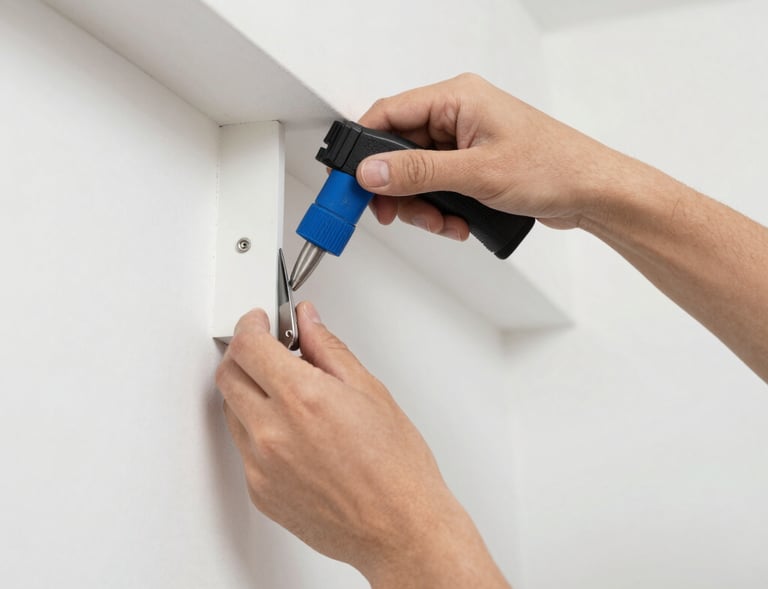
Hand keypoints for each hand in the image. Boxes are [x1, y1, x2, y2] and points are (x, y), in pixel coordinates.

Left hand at [216, 302, 507, 586]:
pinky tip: (292, 433)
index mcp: (303, 399)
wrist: (399, 528)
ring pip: (232, 411)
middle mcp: (273, 432)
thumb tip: (308, 322)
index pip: (248, 345)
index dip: (250, 325)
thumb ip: (328, 349)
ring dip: (249, 392)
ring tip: (287, 395)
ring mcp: (261, 466)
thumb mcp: (369, 391)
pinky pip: (244, 449)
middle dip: (243, 354)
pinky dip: (259, 431)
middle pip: (229, 375)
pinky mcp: (260, 492)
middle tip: (268, 350)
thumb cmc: (396, 468)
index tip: (258, 321)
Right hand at [356, 72, 624, 234]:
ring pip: (417, 176)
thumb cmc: (553, 167)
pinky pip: (439, 187)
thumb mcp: (477, 172)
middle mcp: (457, 115)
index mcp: (456, 98)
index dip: (364, 150)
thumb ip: (419, 172)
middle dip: (399, 190)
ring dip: (424, 206)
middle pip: (399, 151)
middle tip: (397, 214)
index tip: (351, 181)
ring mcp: (465, 142)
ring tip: (444, 222)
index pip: (388, 115)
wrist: (592, 192)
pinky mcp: (473, 165)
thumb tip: (372, 171)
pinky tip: (460, 223)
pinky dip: (442, 209)